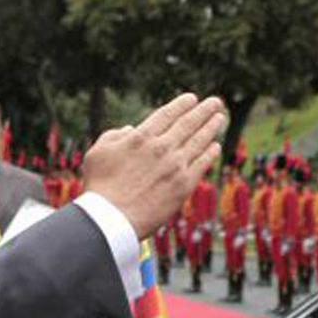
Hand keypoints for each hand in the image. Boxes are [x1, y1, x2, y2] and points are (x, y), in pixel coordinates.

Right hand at [83, 94, 225, 238]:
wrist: (112, 219)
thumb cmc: (99, 187)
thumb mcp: (97, 152)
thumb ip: (115, 135)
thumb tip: (131, 129)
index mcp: (141, 137)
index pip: (167, 114)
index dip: (182, 105)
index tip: (192, 98)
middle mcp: (162, 148)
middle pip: (188, 123)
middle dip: (204, 110)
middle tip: (215, 102)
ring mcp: (175, 166)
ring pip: (199, 141)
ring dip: (211, 127)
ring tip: (219, 117)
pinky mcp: (184, 186)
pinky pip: (202, 164)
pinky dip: (210, 153)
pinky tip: (215, 146)